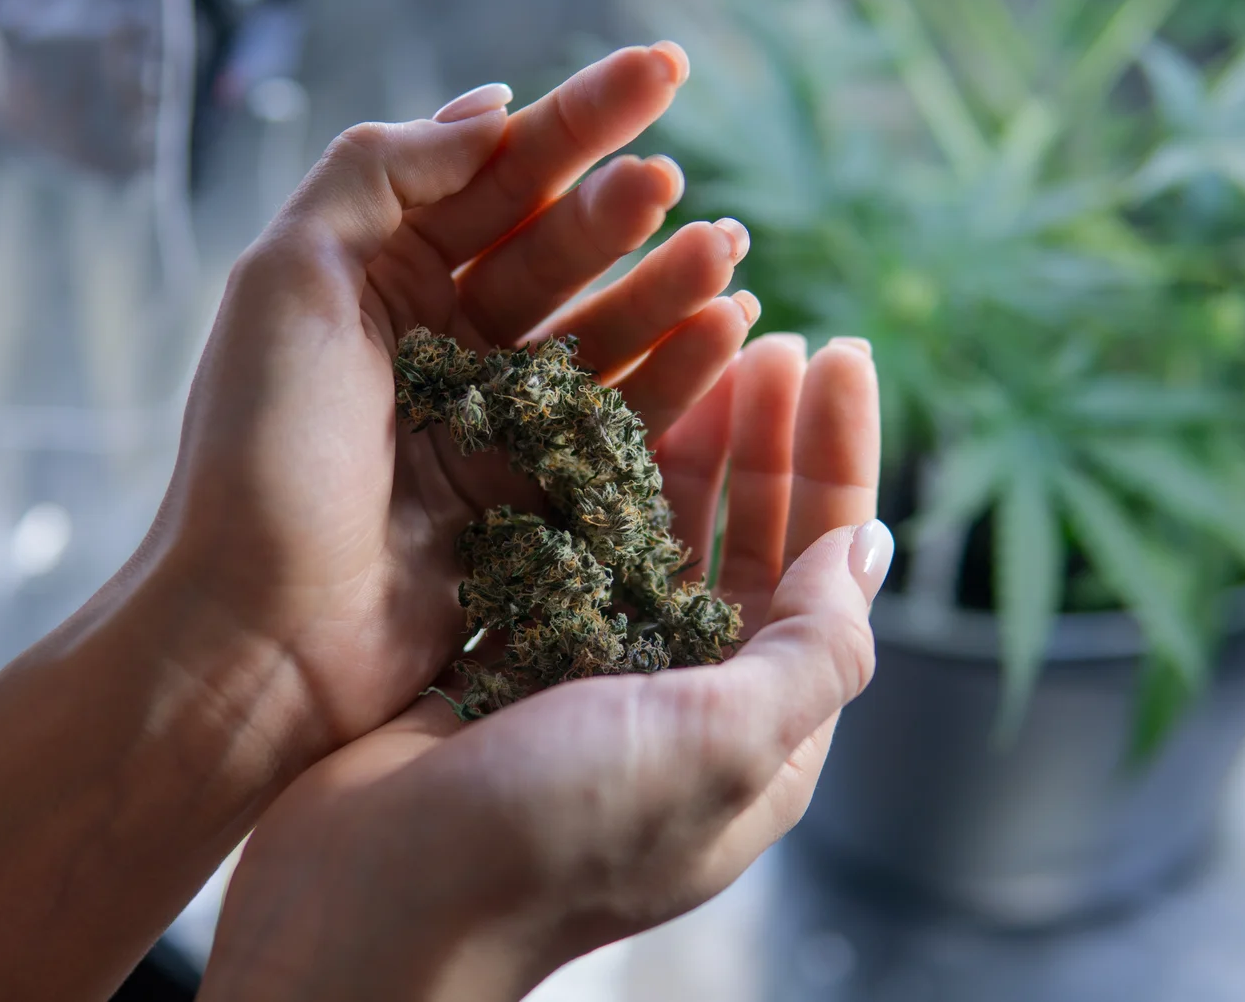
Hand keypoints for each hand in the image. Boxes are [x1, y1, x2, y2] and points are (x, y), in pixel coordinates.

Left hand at [148, 43, 762, 768]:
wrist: (261, 636)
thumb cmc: (260, 458)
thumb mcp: (288, 280)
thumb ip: (379, 173)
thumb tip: (488, 108)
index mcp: (378, 278)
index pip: (494, 177)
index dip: (578, 120)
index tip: (662, 72)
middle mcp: (441, 340)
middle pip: (556, 250)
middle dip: (620, 210)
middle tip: (672, 184)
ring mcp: (493, 419)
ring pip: (603, 332)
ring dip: (667, 288)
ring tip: (724, 252)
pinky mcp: (534, 494)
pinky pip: (622, 420)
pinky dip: (677, 375)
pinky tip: (725, 333)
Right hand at [197, 337, 888, 1001]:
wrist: (372, 906)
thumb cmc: (554, 837)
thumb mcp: (718, 749)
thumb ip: (813, 653)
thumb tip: (873, 551)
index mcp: (758, 726)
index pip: (828, 566)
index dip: (839, 459)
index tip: (838, 354)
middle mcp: (687, 697)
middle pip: (751, 539)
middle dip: (767, 437)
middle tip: (769, 337)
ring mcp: (597, 674)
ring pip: (659, 531)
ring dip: (683, 441)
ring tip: (693, 350)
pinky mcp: (514, 653)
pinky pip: (571, 542)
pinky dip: (588, 475)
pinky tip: (590, 409)